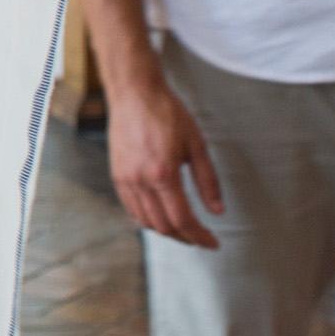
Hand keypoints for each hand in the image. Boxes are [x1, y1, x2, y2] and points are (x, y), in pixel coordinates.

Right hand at [106, 73, 226, 249]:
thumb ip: (208, 181)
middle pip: (164, 225)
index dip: (200, 236)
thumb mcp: (197, 145)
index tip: (213, 243)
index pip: (182, 219)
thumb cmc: (167, 113)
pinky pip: (131, 208)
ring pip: (145, 221)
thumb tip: (217, 211)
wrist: (135, 92)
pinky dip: (147, 219)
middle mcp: (140, 180)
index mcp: (163, 173)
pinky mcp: (116, 174)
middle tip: (202, 238)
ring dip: (167, 231)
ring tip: (184, 230)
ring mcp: (125, 178)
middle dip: (186, 237)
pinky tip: (161, 216)